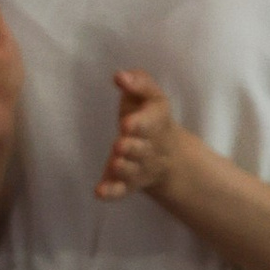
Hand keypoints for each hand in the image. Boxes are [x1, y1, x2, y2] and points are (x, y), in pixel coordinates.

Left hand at [97, 68, 183, 206]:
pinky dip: (113, 192)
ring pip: (132, 170)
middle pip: (142, 149)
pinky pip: (122, 189)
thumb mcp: (150, 96)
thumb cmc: (149, 116)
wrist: (169, 155)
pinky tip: (100, 192)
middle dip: (131, 147)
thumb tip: (120, 77)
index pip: (151, 121)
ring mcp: (140, 166)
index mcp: (156, 122)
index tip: (126, 123)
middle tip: (120, 145)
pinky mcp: (130, 182)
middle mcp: (150, 147)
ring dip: (124, 168)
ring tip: (115, 163)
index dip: (140, 123)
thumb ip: (138, 83)